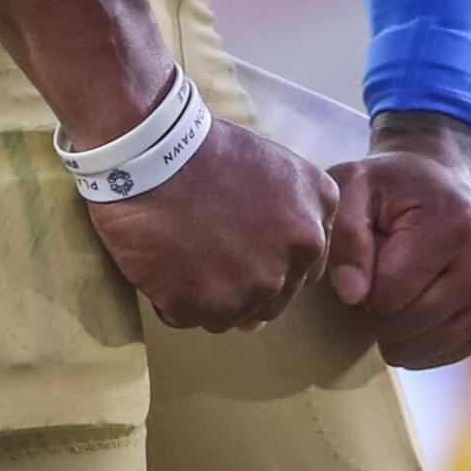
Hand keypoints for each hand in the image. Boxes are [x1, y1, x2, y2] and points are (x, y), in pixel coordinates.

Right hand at [87, 117, 335, 333]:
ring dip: (208, 293)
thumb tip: (272, 290)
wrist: (153, 152)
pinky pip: (192, 318)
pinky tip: (164, 260)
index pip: (306, 265)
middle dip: (243, 282)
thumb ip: (285, 221)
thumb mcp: (270, 171)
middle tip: (207, 249)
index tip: (242, 243)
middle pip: (275, 297)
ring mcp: (260, 281)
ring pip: (235, 313)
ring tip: (184, 248)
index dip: (270, 259)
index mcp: (317, 210)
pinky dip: (173, 299)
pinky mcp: (214, 305)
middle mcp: (300, 249)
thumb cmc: (204, 154)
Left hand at [324, 116, 470, 368]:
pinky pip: (446, 355)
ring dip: (399, 328)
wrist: (441, 182)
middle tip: (387, 267)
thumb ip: (346, 235)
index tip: (374, 251)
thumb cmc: (393, 186)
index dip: (365, 284)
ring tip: (406, 282)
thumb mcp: (355, 187)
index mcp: (459, 223)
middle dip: (380, 309)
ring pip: (424, 348)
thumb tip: (352, 295)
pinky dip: (423, 341)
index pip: (388, 296)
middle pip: (405, 326)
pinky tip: (423, 302)